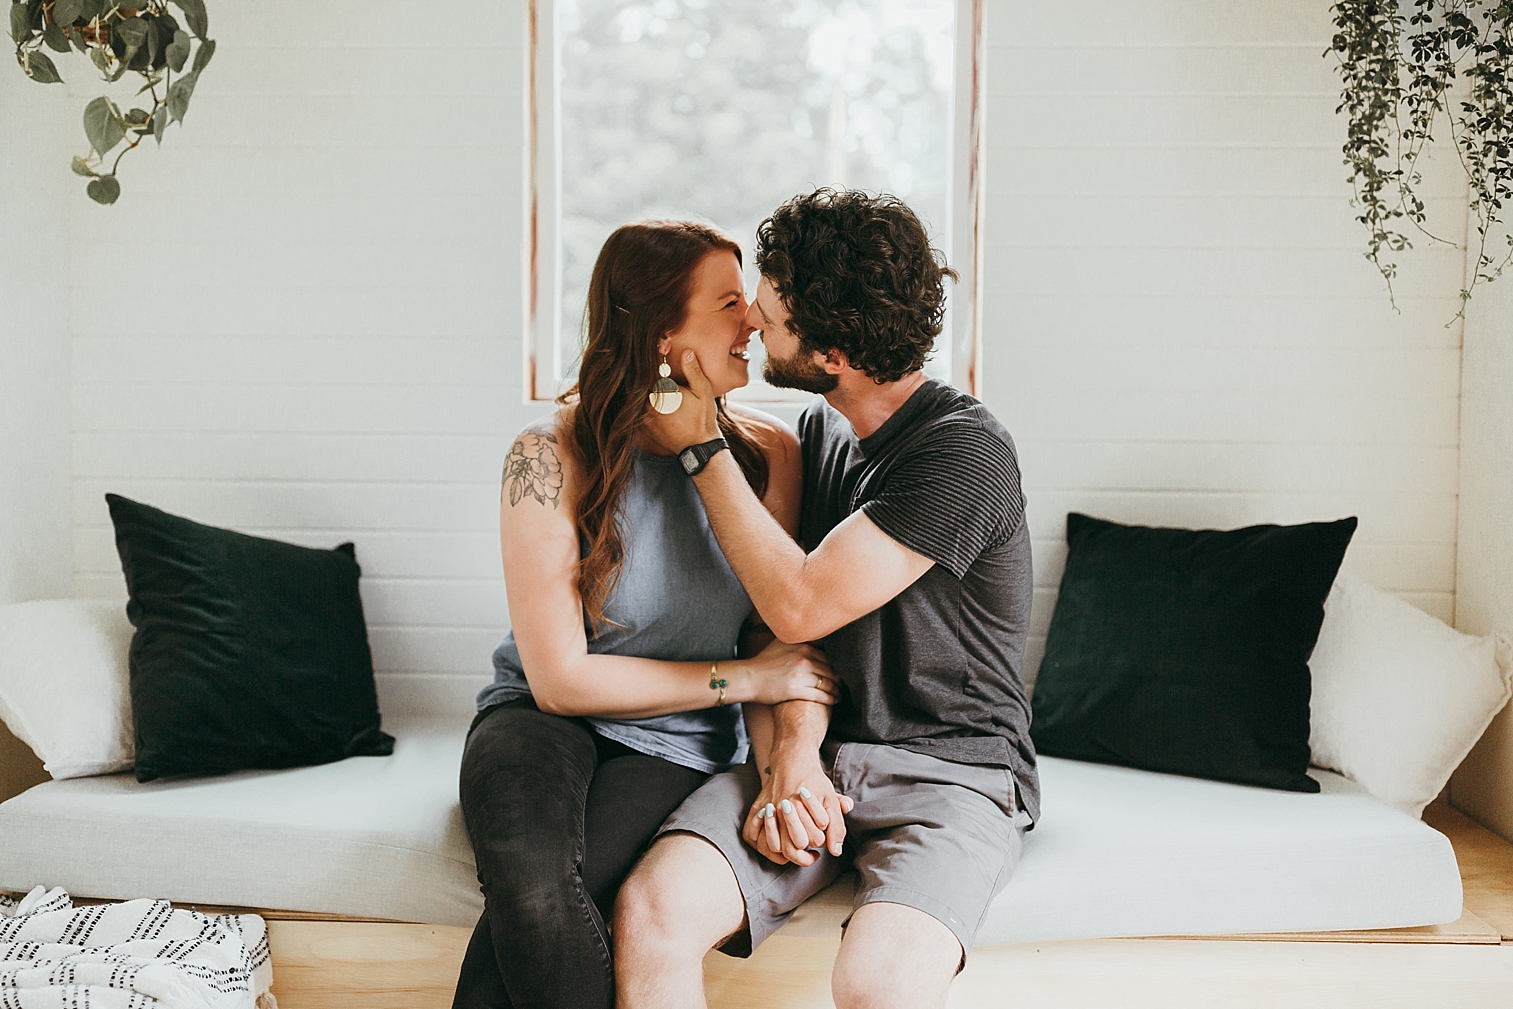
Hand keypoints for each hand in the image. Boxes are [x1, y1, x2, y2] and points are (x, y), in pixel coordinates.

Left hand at [644, 350, 720, 454]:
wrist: (698, 448)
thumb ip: (693, 371)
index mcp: (661, 391)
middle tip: (664, 377)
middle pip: (641, 382)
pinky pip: (637, 411)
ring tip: (662, 391)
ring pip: (638, 396)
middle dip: (648, 374)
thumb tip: (686, 351)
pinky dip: (642, 404)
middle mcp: (648, 403)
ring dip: (645, 389)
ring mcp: (644, 416)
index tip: (662, 351)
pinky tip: (658, 404)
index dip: (656, 359)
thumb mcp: (703, 391)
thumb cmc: (703, 418)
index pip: (651, 369)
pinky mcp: (643, 426)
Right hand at [733, 640, 839, 705]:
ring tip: (840, 694)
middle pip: (831, 669)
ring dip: (837, 690)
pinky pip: (821, 695)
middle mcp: (805, 658)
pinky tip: (834, 700)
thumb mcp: (781, 643)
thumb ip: (799, 639)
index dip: (836, 664)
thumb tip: (814, 634)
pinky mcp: (797, 690)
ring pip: (828, 683)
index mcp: (803, 645)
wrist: (749, 677)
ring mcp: (802, 675)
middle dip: (839, 678)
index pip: (828, 655)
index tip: (840, 669)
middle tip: (843, 684)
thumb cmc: (764, 661)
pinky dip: (830, 698)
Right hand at [743, 750, 853, 865]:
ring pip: (770, 846)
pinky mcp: (757, 808)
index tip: (819, 843)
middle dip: (802, 853)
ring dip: (781, 852)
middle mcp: (785, 809)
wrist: (792, 761)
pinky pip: (751, 835)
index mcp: (806, 808)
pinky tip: (774, 842)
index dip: (819, 844)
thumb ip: (837, 826)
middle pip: (791, 847)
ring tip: (791, 848)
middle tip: (807, 851)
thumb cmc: (813, 783)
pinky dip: (761, 842)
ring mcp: (769, 809)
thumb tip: (836, 852)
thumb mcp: (831, 801)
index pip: (815, 840)